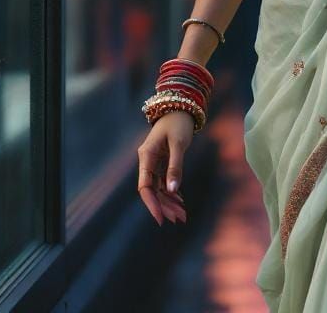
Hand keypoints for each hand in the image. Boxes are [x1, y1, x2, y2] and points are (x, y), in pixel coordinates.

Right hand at [136, 111, 194, 225]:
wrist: (180, 106)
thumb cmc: (178, 123)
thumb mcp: (179, 144)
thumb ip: (175, 166)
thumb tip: (172, 190)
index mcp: (147, 156)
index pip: (145, 186)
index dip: (152, 204)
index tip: (161, 218)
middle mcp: (147, 160)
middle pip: (152, 189)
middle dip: (164, 205)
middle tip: (179, 219)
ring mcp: (154, 161)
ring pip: (158, 187)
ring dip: (169, 201)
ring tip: (182, 214)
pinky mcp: (161, 160)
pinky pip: (163, 180)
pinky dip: (171, 191)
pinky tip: (179, 201)